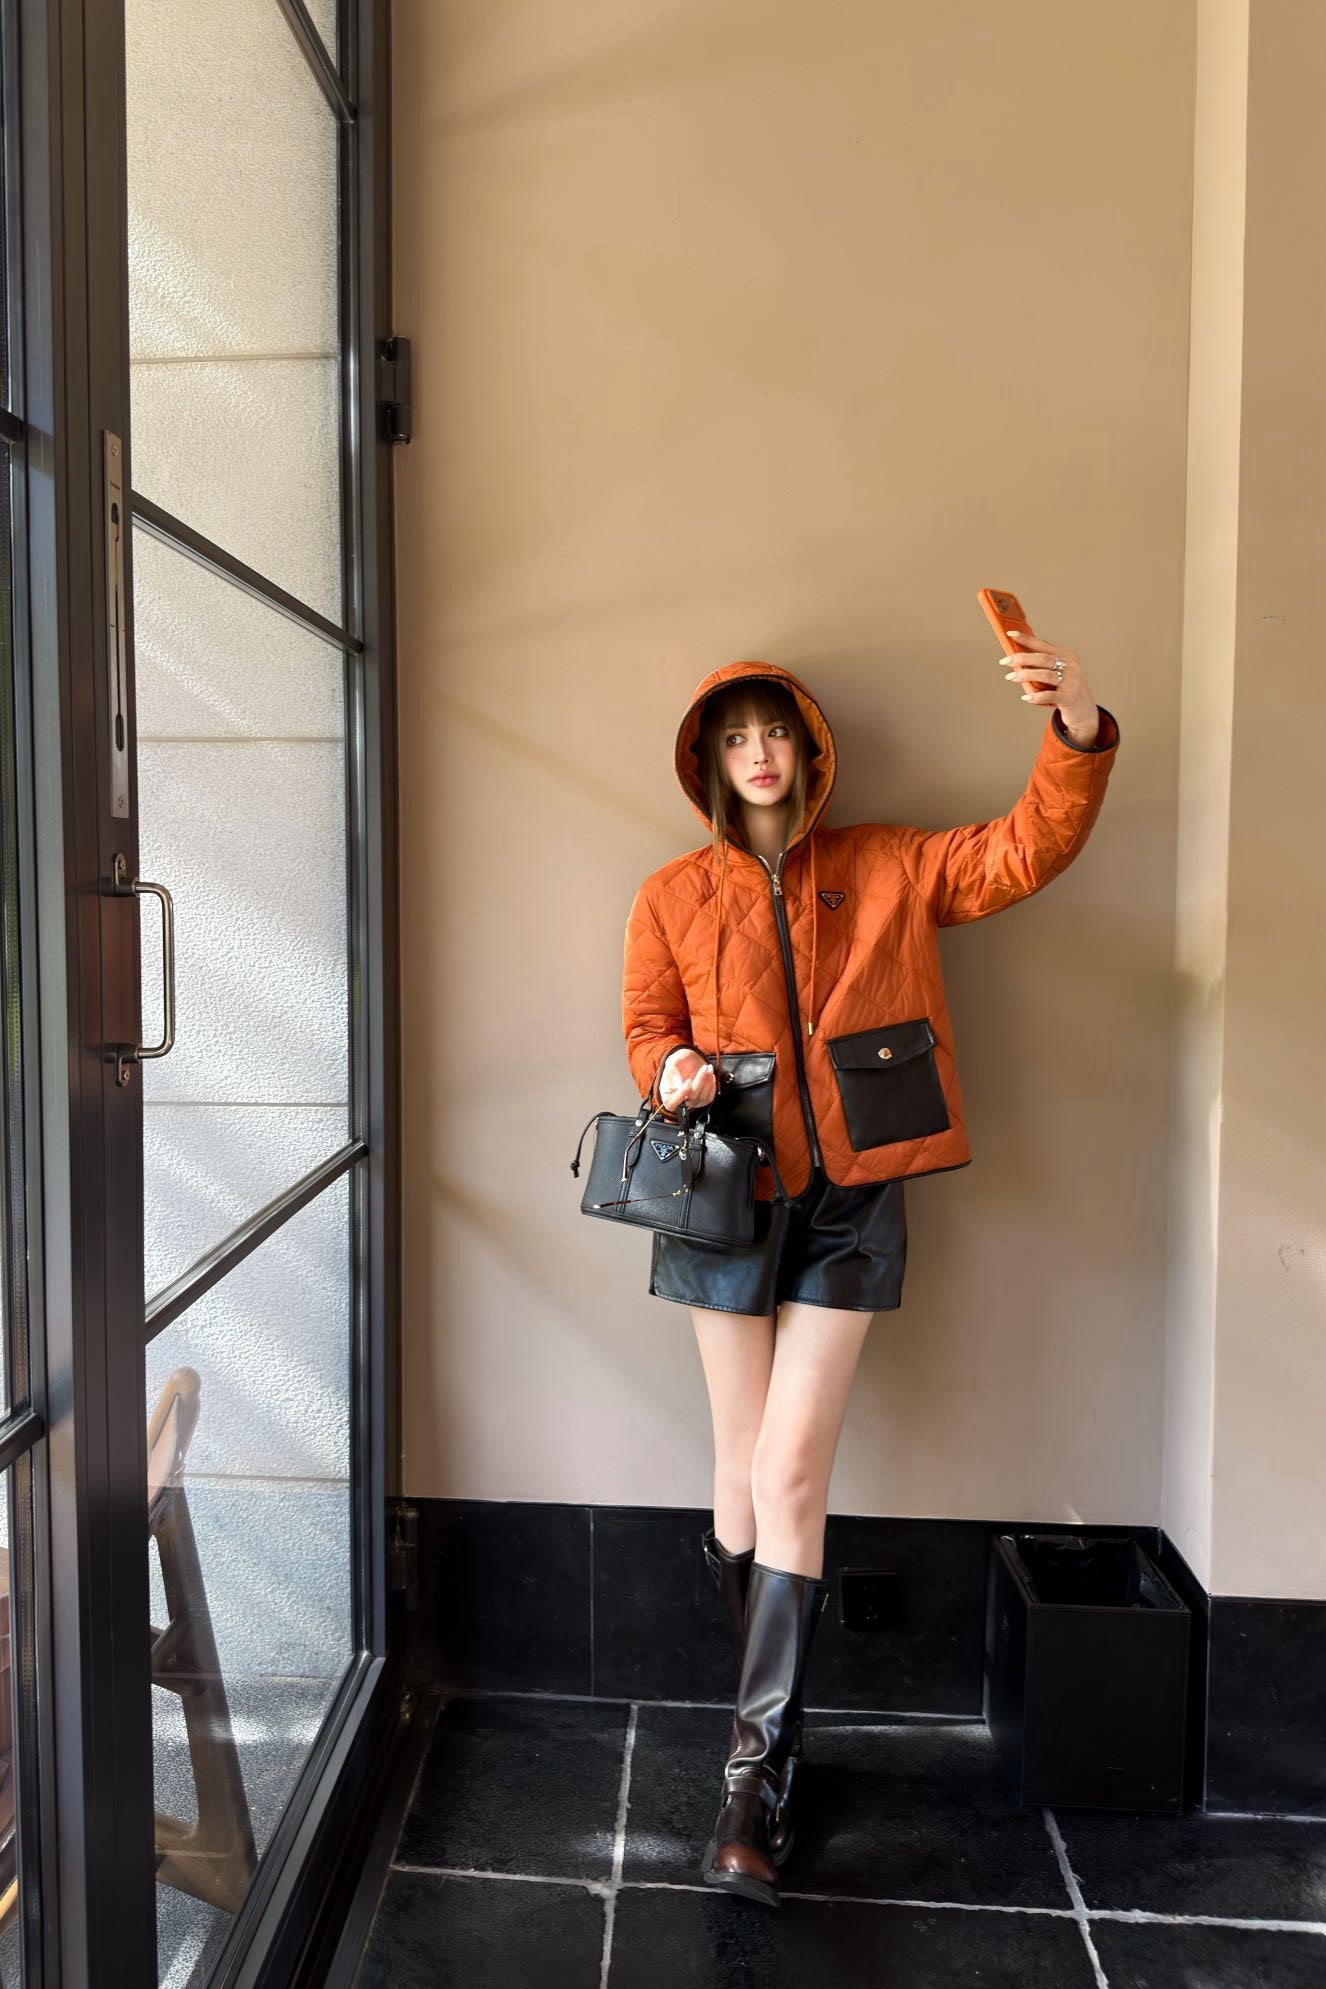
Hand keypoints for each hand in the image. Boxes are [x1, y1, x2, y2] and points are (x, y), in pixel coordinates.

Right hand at [658, 1047, 717, 1114]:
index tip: (688, 1081)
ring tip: (708, 1068)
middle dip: (700, 1081)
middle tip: (704, 1067)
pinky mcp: (702, 1101)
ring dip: (708, 1081)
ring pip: (702, 1097)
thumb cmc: (677, 1063)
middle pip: (691, 1097)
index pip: (671, 1103)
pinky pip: (709, 1098)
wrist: (687, 1062)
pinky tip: (711, 1075)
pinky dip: (712, 1086)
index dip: (681, 1094)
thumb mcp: (671, 1063)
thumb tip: (678, 1086)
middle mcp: (679, 1102)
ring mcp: (692, 1103)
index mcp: (667, 1095)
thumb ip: (672, 1072)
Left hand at [1002, 629, 1098, 744]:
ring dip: (1025, 675)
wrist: (1084, 711)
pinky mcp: (1069, 698)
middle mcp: (1071, 667)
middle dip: (1022, 658)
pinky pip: (1049, 696)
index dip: (1027, 639)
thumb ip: (1042, 665)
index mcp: (1066, 656)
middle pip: (1043, 658)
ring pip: (1045, 675)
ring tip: (1010, 677)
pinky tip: (1026, 697)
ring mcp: (1071, 682)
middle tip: (1005, 661)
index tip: (1011, 633)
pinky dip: (1035, 696)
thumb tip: (1016, 658)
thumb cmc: (1064, 690)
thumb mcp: (1057, 673)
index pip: (1043, 645)